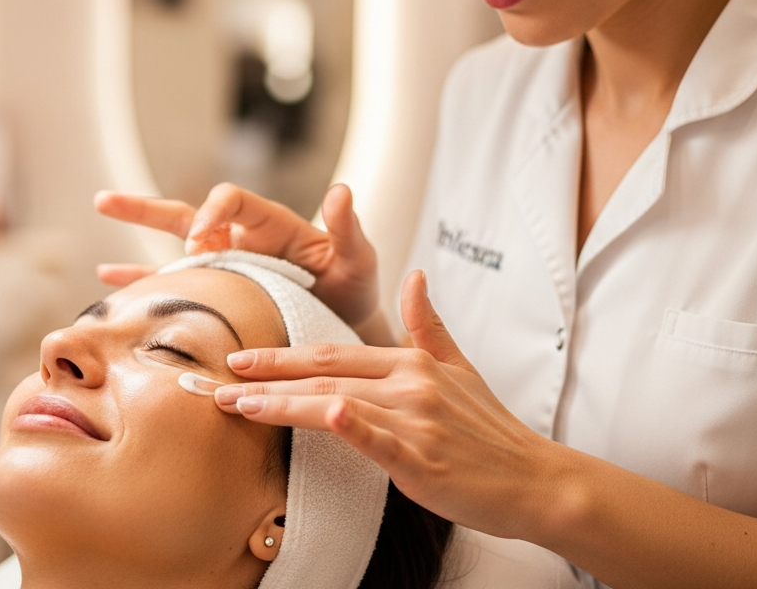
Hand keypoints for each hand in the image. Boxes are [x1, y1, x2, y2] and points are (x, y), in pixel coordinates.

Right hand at [94, 183, 382, 329]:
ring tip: (97, 232)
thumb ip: (347, 229)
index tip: (201, 240)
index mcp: (269, 225)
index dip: (212, 213)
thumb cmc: (356, 289)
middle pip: (187, 216)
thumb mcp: (358, 260)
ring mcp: (224, 269)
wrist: (349, 328)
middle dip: (146, 210)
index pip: (232, 203)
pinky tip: (108, 284)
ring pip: (169, 249)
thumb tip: (341, 190)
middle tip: (106, 202)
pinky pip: (171, 287)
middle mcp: (239, 241)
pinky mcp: (217, 297)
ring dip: (133, 240)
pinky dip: (140, 282)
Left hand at [210, 270, 567, 538]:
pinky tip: (323, 414)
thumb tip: (415, 277)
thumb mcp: (462, 368)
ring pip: (334, 403)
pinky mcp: (422, 458)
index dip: (284, 355)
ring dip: (280, 403)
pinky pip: (378, 437)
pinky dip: (350, 423)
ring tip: (237, 405)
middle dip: (267, 374)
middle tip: (221, 377)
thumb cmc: (493, 433)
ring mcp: (416, 419)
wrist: (536, 479)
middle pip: (324, 372)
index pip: (334, 354)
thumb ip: (430, 325)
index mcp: (413, 361)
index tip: (243, 358)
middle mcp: (410, 383)